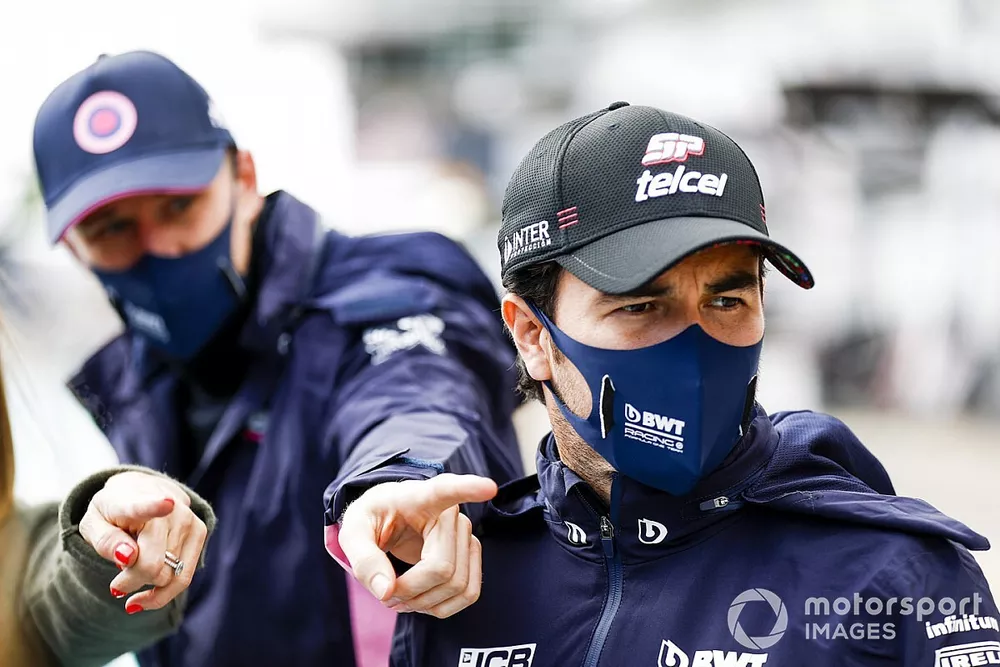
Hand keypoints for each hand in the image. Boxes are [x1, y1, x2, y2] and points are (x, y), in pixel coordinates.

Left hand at [78, 471, 207, 613]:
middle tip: (116, 582)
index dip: (156, 506)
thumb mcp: (93, 526)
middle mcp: (169, 508)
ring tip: (129, 581)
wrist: (138, 491)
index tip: (167, 503)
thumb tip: (128, 557)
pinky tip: (146, 593)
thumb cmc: (111, 514)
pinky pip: (183, 578)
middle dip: (130, 581)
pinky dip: (162, 593)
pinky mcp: (200, 532)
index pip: (145, 505)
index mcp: (133, 500)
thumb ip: (106, 541)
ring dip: (145, 586)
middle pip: (151, 565)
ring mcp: (188, 519)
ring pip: (168, 577)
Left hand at [338, 473, 496, 618]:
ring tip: (400, 597)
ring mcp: (466, 534)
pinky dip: (442, 607)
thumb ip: (364, 559)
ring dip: (426, 603)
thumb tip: (387, 592)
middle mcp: (451, 513)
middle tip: (385, 594)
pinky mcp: (471, 554)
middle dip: (410, 592)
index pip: (447, 490)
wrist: (387, 519)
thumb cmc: (372, 519)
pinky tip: (421, 599)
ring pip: (458, 585)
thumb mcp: (353, 532)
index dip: (469, 488)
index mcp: (419, 497)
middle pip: (442, 568)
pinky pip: (469, 593)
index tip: (488, 487)